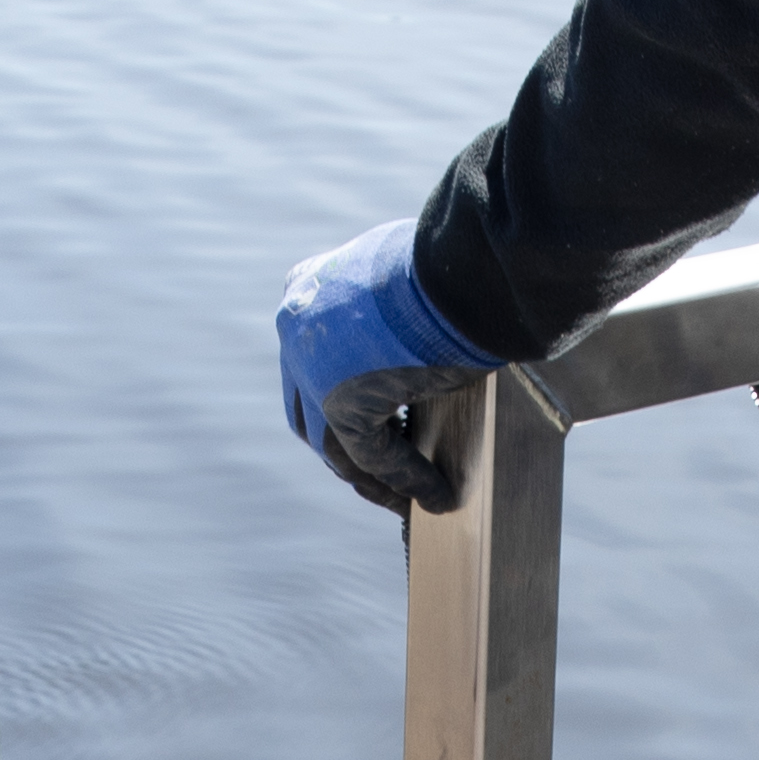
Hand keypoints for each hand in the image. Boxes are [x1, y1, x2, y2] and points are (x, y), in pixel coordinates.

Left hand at [277, 222, 499, 515]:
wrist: (461, 266)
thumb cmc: (448, 261)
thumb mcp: (404, 273)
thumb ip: (388, 306)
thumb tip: (417, 331)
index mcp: (305, 288)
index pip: (308, 358)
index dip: (334, 394)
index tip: (370, 417)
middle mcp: (296, 330)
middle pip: (309, 409)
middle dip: (343, 443)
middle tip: (378, 470)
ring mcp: (311, 369)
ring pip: (333, 443)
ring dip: (371, 476)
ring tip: (405, 498)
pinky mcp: (341, 405)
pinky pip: (371, 454)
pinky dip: (404, 478)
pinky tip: (434, 496)